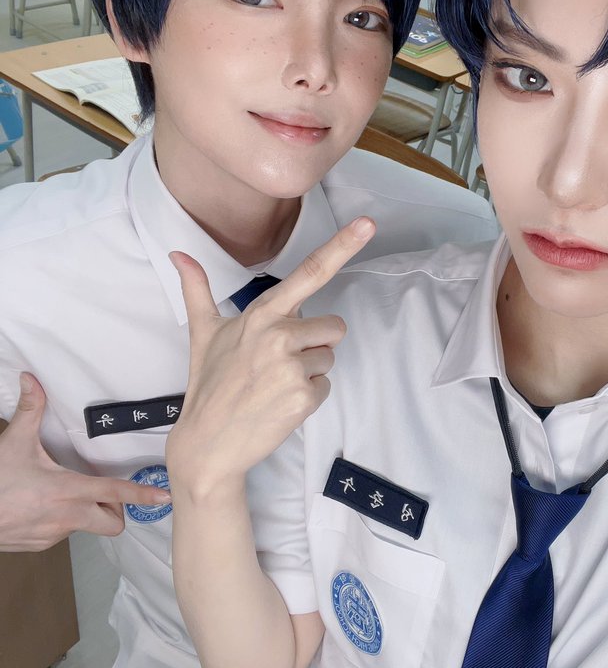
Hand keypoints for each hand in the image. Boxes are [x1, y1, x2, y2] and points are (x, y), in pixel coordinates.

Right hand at [0, 373, 166, 551]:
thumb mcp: (13, 443)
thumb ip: (30, 410)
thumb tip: (31, 379)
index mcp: (67, 491)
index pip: (116, 493)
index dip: (143, 495)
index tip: (164, 497)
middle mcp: (67, 517)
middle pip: (113, 524)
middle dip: (116, 510)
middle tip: (101, 492)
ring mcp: (54, 535)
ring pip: (87, 527)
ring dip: (85, 513)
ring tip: (62, 494)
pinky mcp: (41, 545)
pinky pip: (63, 534)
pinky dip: (62, 521)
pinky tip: (42, 506)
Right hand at [166, 217, 374, 494]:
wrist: (208, 443)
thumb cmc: (209, 385)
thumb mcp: (202, 333)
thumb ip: (197, 290)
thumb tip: (178, 254)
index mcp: (261, 314)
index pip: (309, 273)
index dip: (342, 246)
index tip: (368, 224)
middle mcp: (278, 335)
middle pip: (333, 328)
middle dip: (314, 345)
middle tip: (277, 364)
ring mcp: (291, 367)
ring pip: (329, 358)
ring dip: (309, 373)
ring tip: (273, 385)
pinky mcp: (302, 397)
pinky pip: (325, 387)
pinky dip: (307, 398)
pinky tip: (278, 405)